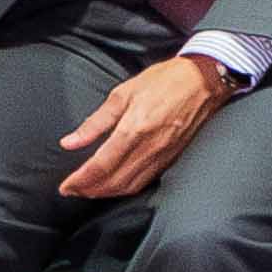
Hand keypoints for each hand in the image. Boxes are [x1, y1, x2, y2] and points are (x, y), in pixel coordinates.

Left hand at [54, 54, 226, 209]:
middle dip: (89, 190)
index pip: (100, 166)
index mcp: (134, 128)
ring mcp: (163, 154)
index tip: (65, 186)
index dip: (79, 180)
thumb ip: (95, 122)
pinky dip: (126, 188)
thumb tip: (69, 142)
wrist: (205, 79)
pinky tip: (116, 184)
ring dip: (106, 192)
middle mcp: (149, 146)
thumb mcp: (123, 93)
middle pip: (113, 181)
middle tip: (72, 190)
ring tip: (89, 190)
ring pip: (130, 186)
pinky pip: (145, 181)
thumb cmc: (164, 80)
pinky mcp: (173, 157)